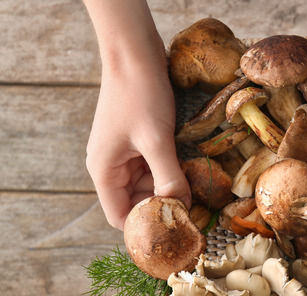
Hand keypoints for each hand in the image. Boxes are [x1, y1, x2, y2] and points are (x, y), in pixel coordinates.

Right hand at [85, 47, 189, 229]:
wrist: (136, 54)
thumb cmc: (140, 95)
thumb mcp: (156, 140)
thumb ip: (168, 177)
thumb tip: (181, 208)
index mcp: (104, 172)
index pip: (120, 218)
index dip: (145, 227)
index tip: (176, 229)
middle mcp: (112, 167)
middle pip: (139, 203)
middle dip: (165, 207)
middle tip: (198, 212)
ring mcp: (126, 154)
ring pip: (152, 186)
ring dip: (173, 188)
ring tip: (201, 191)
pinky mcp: (141, 143)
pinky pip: (157, 167)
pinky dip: (174, 171)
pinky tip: (194, 169)